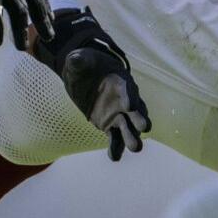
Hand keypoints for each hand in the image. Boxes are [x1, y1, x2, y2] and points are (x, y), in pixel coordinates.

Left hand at [37, 8, 150, 159]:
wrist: (83, 76)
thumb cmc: (85, 65)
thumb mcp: (80, 60)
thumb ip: (79, 61)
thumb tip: (74, 59)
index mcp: (120, 82)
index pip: (128, 90)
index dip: (129, 96)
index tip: (130, 105)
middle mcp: (125, 100)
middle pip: (136, 111)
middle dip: (140, 119)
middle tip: (143, 128)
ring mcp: (118, 115)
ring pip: (129, 129)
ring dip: (133, 138)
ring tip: (135, 148)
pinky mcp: (109, 125)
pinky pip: (115, 139)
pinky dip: (116, 148)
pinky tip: (114, 158)